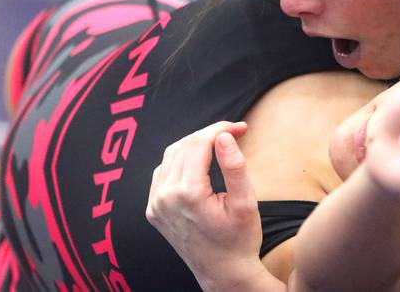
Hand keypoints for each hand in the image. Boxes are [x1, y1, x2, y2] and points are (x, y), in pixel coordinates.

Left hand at [146, 121, 268, 288]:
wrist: (223, 273)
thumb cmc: (240, 240)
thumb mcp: (246, 203)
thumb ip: (235, 167)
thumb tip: (224, 137)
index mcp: (188, 193)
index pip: (199, 144)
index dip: (220, 129)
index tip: (240, 127)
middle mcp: (165, 197)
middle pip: (184, 146)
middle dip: (209, 134)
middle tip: (234, 132)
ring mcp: (156, 205)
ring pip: (170, 156)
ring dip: (194, 144)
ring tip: (218, 144)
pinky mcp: (154, 211)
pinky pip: (162, 173)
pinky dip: (179, 160)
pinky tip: (198, 161)